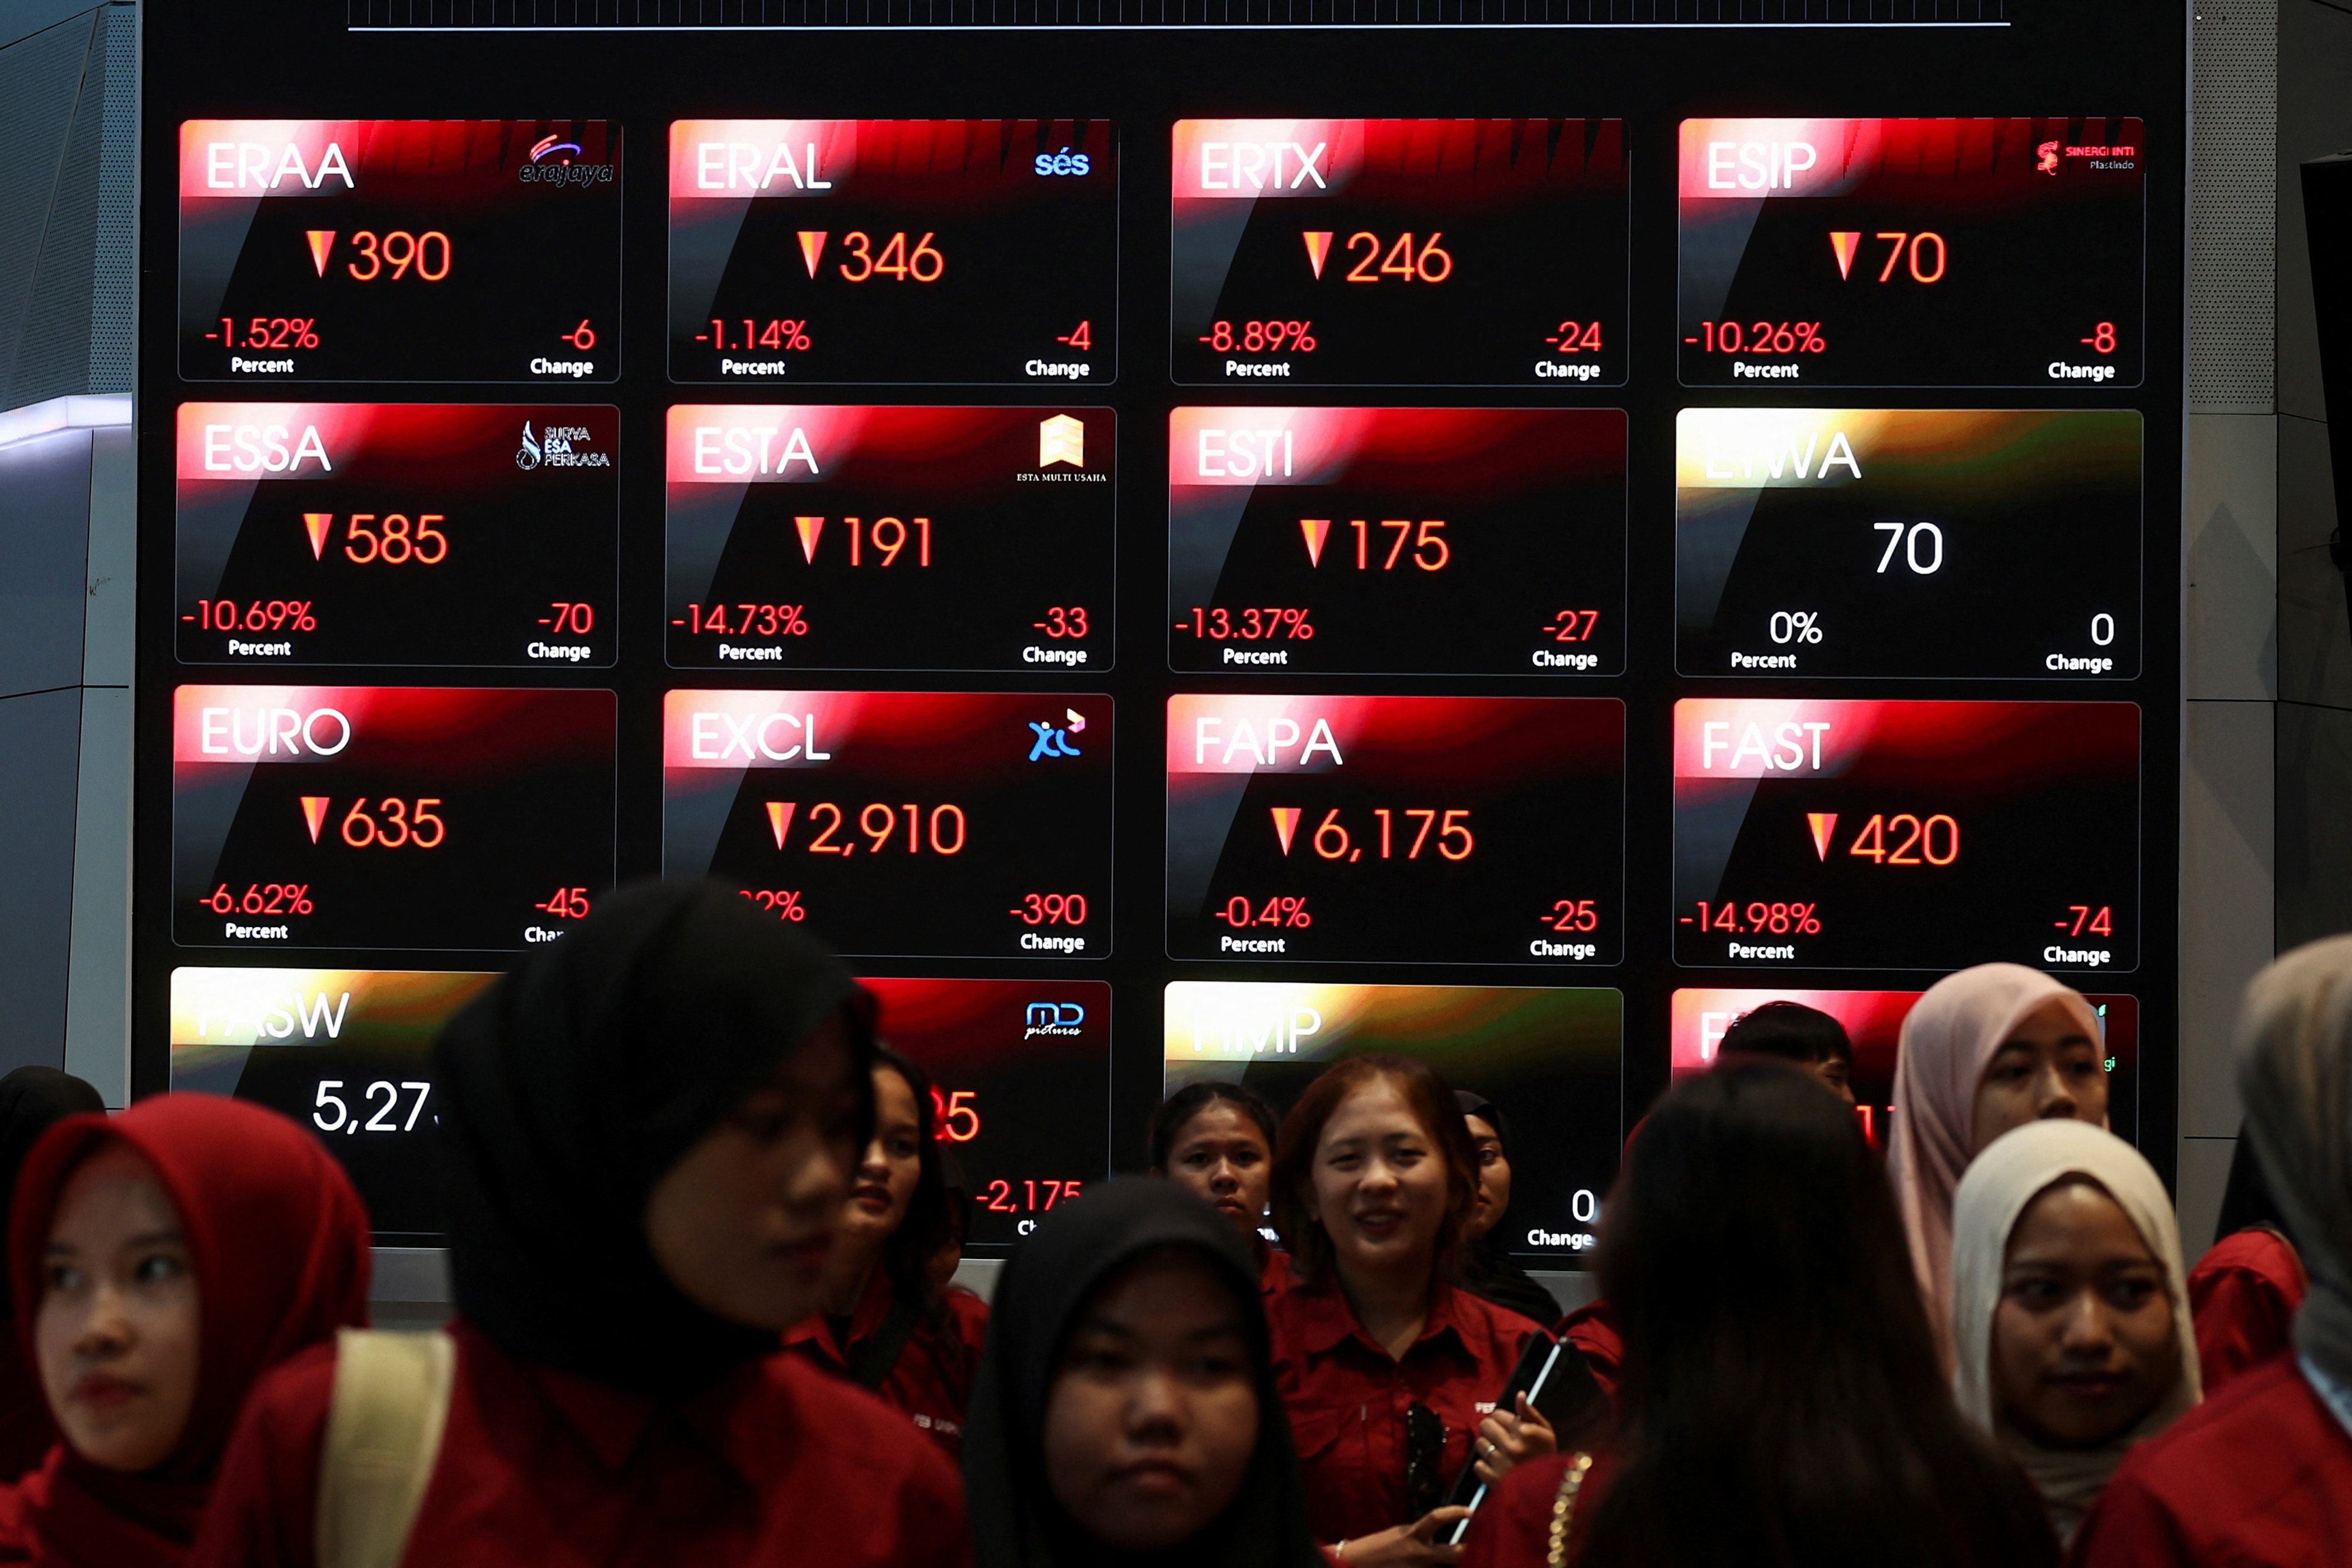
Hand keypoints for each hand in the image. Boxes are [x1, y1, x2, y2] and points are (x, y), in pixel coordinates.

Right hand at [1335, 1506, 1472, 1563]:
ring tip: (1473, 1560)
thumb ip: (1421, 1534)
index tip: (1470, 1511)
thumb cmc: (1379, 1546)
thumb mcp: (1401, 1533)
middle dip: (1469, 1550)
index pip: (1436, 1518)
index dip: (1455, 1513)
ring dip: (1455, 1565)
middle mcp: (1419, 1553)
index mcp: (1412, 1534)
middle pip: (1453, 1553)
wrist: (1357, 1564)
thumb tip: (1440, 1532)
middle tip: (1485, 1544)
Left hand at [1472, 1392, 1556, 1484]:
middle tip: (1501, 1437)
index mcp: (1525, 1432)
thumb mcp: (1546, 1432)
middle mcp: (1511, 1447)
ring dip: (1488, 1446)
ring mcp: (1501, 1464)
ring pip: (1480, 1443)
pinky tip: (1496, 1467)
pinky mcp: (1493, 1480)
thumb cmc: (1548, 1457)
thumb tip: (1519, 1394)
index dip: (1503, 1418)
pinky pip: (1478, 1465)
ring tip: (1499, 1452)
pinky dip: (1485, 1466)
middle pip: (1485, 1425)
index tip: (1510, 1426)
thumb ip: (1530, 1412)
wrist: (1551, 1492)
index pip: (1498, 1414)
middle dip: (1492, 1428)